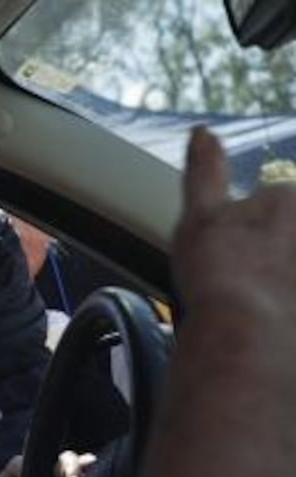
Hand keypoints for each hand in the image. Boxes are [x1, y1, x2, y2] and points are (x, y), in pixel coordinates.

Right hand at [177, 127, 295, 323]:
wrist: (243, 335)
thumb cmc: (219, 273)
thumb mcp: (200, 215)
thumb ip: (204, 171)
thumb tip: (202, 132)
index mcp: (286, 198)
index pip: (272, 203)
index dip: (247, 231)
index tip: (231, 257)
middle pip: (287, 235)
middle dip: (272, 252)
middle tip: (244, 283)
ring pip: (287, 263)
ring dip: (280, 275)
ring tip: (256, 304)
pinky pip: (289, 293)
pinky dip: (285, 299)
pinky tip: (275, 313)